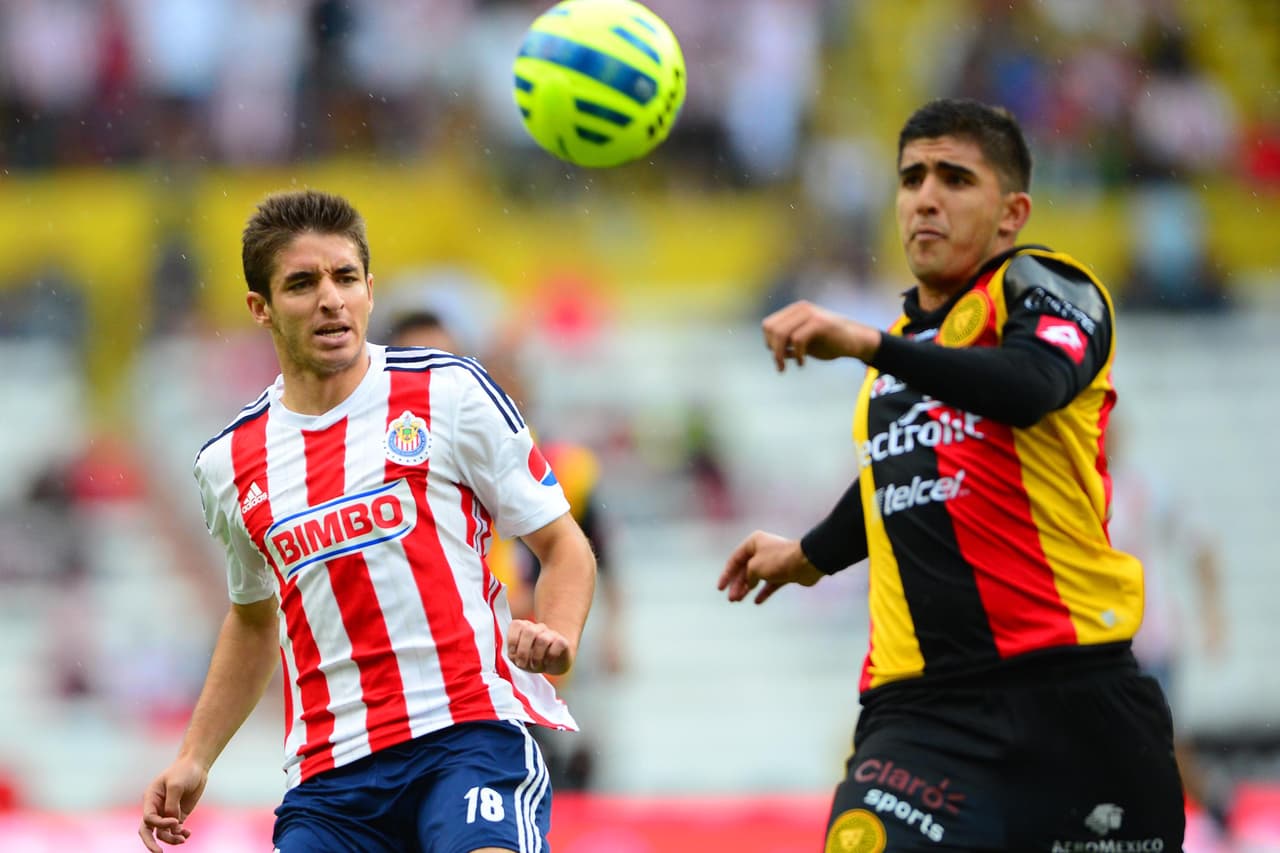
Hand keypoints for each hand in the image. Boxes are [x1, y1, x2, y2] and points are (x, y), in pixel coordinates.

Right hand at [138, 758, 206, 850]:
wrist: (196, 766)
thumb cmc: (183, 771)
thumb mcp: (176, 785)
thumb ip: (172, 805)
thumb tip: (172, 823)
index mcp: (150, 799)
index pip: (149, 818)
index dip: (160, 823)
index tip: (175, 821)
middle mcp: (156, 808)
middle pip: (147, 830)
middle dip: (151, 843)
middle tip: (158, 852)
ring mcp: (167, 813)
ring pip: (163, 833)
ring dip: (172, 838)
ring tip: (183, 838)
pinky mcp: (178, 816)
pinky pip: (175, 830)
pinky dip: (180, 834)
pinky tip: (187, 834)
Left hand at [508, 619, 573, 674]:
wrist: (555, 662)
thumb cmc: (534, 659)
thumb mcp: (520, 658)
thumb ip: (513, 655)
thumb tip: (514, 655)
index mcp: (525, 628)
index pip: (517, 625)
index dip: (512, 640)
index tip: (512, 654)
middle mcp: (538, 628)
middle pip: (529, 631)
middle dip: (523, 651)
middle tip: (522, 664)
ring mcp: (552, 633)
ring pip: (542, 639)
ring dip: (536, 657)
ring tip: (535, 666)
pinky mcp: (562, 642)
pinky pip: (557, 645)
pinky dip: (550, 657)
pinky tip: (547, 662)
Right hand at [718, 530, 822, 604]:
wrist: (806, 562)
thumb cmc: (777, 560)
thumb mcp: (754, 567)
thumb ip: (747, 576)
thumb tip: (749, 584)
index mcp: (753, 542)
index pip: (735, 559)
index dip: (726, 574)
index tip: (720, 588)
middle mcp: (762, 550)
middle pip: (745, 569)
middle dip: (737, 585)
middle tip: (731, 599)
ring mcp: (774, 562)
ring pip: (756, 577)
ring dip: (747, 588)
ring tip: (738, 600)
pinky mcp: (784, 572)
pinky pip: (770, 583)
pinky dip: (763, 592)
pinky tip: (757, 601)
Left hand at [762, 300, 880, 371]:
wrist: (857, 342)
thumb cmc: (830, 343)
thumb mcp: (805, 343)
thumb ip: (789, 343)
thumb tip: (771, 348)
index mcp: (795, 311)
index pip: (768, 324)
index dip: (769, 342)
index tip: (779, 357)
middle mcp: (801, 308)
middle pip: (771, 328)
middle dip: (773, 350)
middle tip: (781, 366)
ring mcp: (811, 314)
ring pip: (782, 333)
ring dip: (779, 354)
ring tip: (785, 367)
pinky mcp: (820, 323)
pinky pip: (797, 339)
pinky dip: (797, 354)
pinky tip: (802, 363)